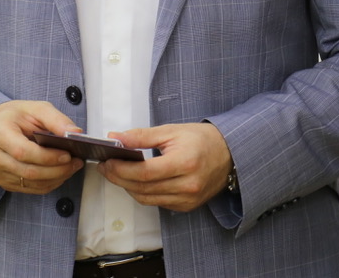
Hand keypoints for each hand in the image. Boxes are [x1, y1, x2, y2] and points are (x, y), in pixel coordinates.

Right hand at [0, 100, 84, 194]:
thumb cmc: (16, 116)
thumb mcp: (36, 108)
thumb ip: (56, 119)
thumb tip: (74, 133)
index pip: (23, 152)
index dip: (48, 157)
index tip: (68, 155)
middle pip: (29, 171)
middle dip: (57, 170)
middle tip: (76, 162)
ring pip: (30, 183)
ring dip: (56, 178)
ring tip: (71, 167)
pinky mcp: (3, 182)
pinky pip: (29, 188)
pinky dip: (48, 183)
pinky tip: (59, 174)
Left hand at [98, 123, 232, 211]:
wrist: (230, 154)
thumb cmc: (203, 139)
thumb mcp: (172, 131)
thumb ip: (142, 136)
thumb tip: (116, 138)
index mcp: (184, 163)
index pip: (144, 173)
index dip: (121, 169)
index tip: (108, 161)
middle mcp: (187, 185)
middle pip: (142, 188)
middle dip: (119, 178)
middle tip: (107, 166)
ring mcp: (187, 199)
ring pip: (146, 199)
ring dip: (128, 187)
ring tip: (118, 173)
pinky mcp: (187, 206)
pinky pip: (157, 202)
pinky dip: (144, 193)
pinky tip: (137, 181)